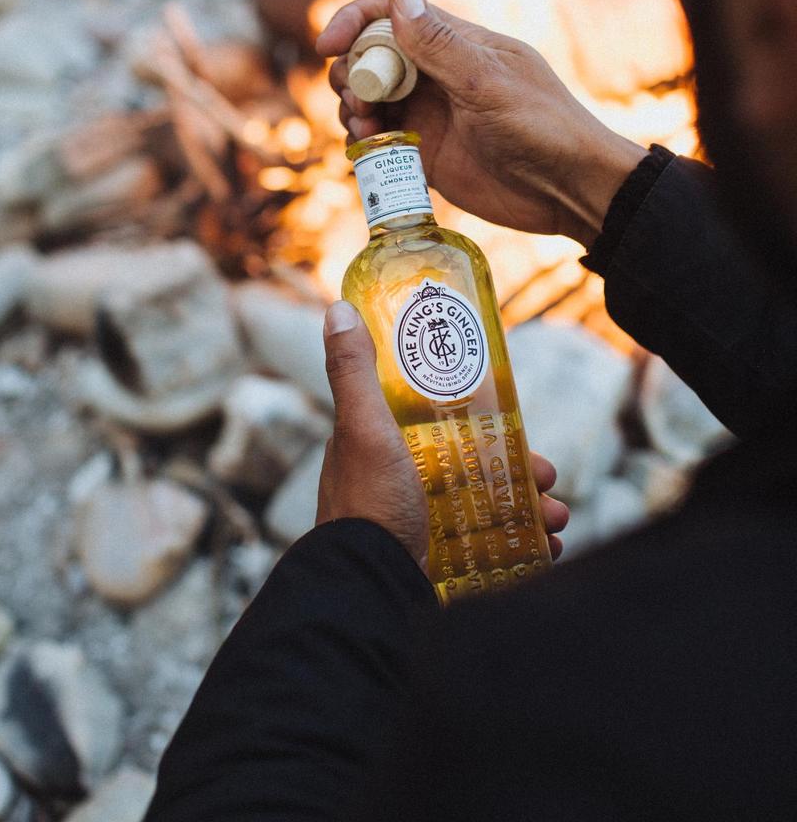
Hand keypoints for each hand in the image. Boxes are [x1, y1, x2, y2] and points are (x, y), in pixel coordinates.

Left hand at [316, 301, 569, 570]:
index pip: (439, 422)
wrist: (370, 588)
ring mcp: (419, 526)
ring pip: (489, 506)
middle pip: (473, 465)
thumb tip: (339, 307)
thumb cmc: (369, 503)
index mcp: (382, 448)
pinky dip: (524, 544)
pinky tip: (547, 547)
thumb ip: (354, 371)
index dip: (482, 420)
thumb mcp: (363, 427)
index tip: (516, 426)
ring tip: (556, 518)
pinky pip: (491, 547)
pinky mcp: (438, 562)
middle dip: (519, 470)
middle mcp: (399, 484)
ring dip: (530, 508)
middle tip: (547, 478)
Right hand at [317, 0, 644, 246]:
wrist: (569, 190)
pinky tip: (369, 148)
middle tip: (359, 100)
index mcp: (455, 44)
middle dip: (351, 72)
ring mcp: (430, 115)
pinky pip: (380, 140)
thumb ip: (440, 45)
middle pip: (371, 58)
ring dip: (353, 107)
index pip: (392, 15)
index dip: (354, 21)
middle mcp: (437, 75)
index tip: (327, 45)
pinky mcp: (426, 154)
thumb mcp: (488, 84)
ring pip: (370, 99)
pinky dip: (363, 141)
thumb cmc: (543, 127)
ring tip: (365, 126)